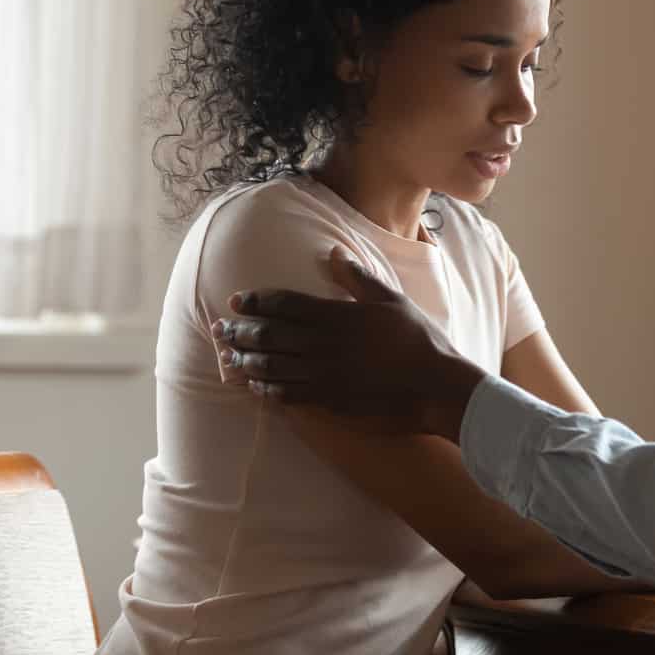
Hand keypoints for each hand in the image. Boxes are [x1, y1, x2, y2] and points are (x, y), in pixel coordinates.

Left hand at [213, 246, 483, 439]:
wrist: (435, 385)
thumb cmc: (418, 338)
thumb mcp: (391, 299)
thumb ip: (357, 278)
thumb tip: (332, 254)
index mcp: (337, 316)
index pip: (285, 304)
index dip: (256, 301)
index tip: (237, 300)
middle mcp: (324, 345)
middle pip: (269, 336)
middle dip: (240, 331)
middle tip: (220, 329)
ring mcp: (325, 375)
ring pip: (272, 367)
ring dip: (245, 361)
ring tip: (227, 357)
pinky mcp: (330, 399)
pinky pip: (288, 395)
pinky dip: (266, 389)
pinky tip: (255, 385)